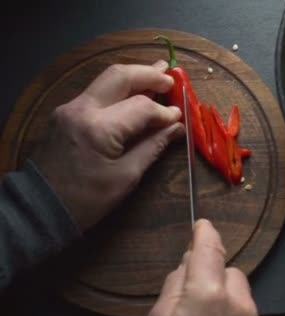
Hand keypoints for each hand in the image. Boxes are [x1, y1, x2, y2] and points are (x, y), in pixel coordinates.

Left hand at [31, 61, 184, 230]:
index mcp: (99, 128)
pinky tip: (134, 95)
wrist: (41, 207)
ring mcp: (70, 108)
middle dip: (148, 74)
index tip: (179, 116)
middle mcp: (82, 109)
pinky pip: (97, 92)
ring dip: (134, 77)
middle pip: (119, 76)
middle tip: (171, 77)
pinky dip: (119, 90)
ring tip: (158, 75)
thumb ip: (152, 146)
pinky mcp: (65, 113)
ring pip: (106, 79)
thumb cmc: (88, 199)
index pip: (141, 106)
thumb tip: (176, 127)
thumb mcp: (126, 176)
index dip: (164, 111)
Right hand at [145, 219, 266, 315]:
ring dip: (227, 297)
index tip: (202, 225)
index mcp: (208, 292)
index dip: (205, 233)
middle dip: (214, 277)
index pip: (210, 248)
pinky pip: (248, 313)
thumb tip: (189, 263)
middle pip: (229, 271)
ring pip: (241, 292)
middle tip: (193, 300)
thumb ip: (174, 285)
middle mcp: (238, 301)